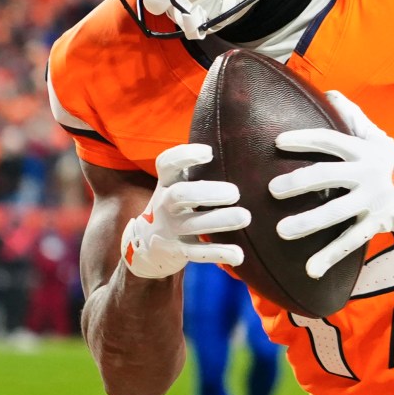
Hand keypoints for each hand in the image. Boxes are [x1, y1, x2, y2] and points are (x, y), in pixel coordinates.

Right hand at [121, 143, 247, 278]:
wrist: (148, 246)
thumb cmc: (176, 207)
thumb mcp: (177, 185)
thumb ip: (198, 171)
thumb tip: (237, 139)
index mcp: (167, 183)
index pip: (166, 164)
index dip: (185, 156)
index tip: (209, 152)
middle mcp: (164, 204)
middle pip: (180, 194)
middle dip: (208, 192)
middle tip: (235, 193)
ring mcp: (170, 229)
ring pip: (193, 225)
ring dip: (220, 220)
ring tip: (245, 216)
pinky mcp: (177, 251)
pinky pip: (198, 253)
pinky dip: (219, 253)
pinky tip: (239, 255)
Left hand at [270, 93, 393, 280]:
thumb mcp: (378, 137)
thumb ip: (353, 117)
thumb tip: (329, 94)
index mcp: (363, 151)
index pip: (329, 140)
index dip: (304, 140)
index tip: (278, 142)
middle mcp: (367, 174)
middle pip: (327, 175)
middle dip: (298, 182)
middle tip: (272, 190)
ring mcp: (373, 201)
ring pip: (335, 212)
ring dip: (307, 222)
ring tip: (281, 231)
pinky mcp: (379, 223)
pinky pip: (350, 242)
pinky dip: (330, 256)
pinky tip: (310, 270)